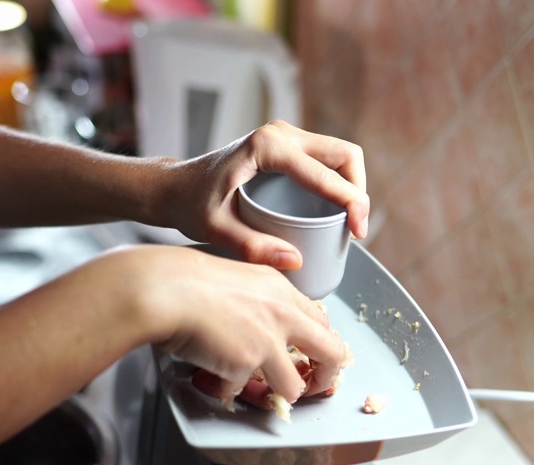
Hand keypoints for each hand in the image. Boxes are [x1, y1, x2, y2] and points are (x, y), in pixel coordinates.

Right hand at [116, 245, 344, 401]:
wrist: (163, 290)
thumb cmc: (183, 279)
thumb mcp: (234, 276)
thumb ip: (256, 297)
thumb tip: (258, 321)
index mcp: (279, 288)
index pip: (319, 318)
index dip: (320, 341)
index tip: (313, 354)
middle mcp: (282, 313)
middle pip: (330, 351)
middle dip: (327, 375)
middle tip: (315, 385)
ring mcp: (267, 341)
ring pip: (295, 386)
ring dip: (278, 394)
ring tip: (258, 393)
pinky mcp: (245, 364)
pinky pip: (243, 390)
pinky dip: (228, 389)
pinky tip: (213, 377)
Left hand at [161, 121, 369, 270]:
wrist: (175, 187)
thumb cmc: (190, 204)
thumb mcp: (216, 229)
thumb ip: (252, 246)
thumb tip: (296, 261)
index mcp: (266, 147)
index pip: (323, 172)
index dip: (350, 202)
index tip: (357, 233)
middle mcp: (280, 133)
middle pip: (343, 155)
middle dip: (358, 192)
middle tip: (357, 231)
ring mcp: (286, 136)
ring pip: (340, 155)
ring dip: (353, 186)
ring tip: (350, 225)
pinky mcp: (287, 146)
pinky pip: (326, 160)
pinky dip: (339, 183)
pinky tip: (337, 213)